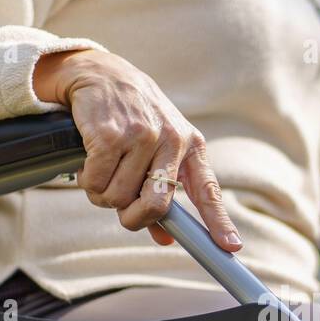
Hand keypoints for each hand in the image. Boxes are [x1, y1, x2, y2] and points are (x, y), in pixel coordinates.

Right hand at [33, 48, 240, 249]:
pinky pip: (96, 182)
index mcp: (191, 146)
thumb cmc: (132, 117)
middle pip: (156, 206)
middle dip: (134, 219)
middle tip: (122, 212)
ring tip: (102, 172)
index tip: (231, 248)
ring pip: (119, 198)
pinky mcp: (110, 135)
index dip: (219, 222)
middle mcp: (171, 140)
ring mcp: (141, 136)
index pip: (208, 191)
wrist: (101, 73)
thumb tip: (165, 238)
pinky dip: (87, 181)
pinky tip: (89, 162)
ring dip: (103, 195)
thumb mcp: (157, 148)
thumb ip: (162, 193)